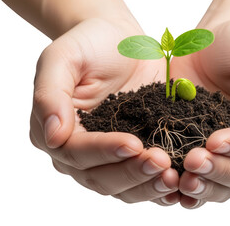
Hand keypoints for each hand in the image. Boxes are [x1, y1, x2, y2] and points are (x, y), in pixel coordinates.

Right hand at [29, 18, 179, 204]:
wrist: (120, 41)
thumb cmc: (89, 43)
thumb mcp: (62, 58)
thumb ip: (50, 94)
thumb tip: (52, 137)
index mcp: (57, 132)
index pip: (77, 153)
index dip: (105, 152)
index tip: (134, 143)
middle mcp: (79, 153)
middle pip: (100, 178)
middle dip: (132, 172)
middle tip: (161, 162)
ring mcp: (108, 158)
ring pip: (123, 188)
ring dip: (148, 186)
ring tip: (173, 176)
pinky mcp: (134, 156)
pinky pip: (143, 181)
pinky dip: (159, 186)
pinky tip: (179, 182)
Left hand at [170, 19, 229, 207]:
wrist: (208, 43)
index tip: (214, 141)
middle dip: (220, 170)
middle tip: (192, 162)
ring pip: (226, 185)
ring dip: (206, 187)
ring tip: (183, 181)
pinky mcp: (208, 156)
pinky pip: (205, 182)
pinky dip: (192, 191)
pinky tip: (174, 191)